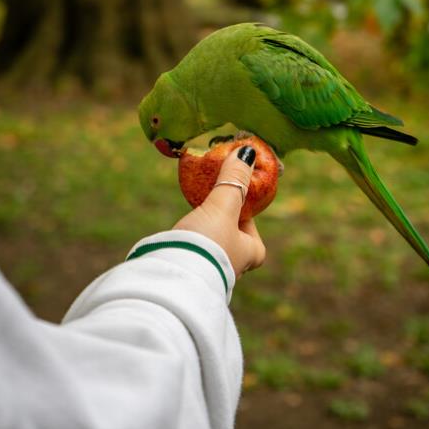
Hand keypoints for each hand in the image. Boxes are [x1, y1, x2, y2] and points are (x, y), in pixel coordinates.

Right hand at [174, 146, 266, 277]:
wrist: (173, 276)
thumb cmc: (207, 242)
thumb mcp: (223, 206)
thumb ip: (233, 180)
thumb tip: (247, 152)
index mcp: (250, 255)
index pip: (255, 236)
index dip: (247, 219)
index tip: (235, 202)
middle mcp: (233, 268)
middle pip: (233, 240)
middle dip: (223, 225)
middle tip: (213, 206)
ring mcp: (210, 272)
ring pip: (212, 247)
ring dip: (205, 234)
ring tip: (194, 217)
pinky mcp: (189, 273)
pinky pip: (195, 252)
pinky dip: (191, 242)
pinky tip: (181, 234)